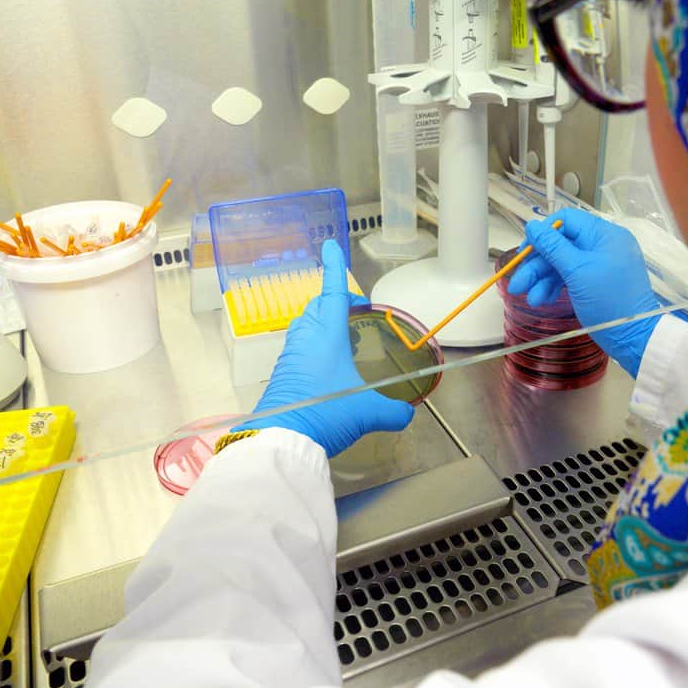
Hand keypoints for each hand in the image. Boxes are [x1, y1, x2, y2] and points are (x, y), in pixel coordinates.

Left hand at [234, 240, 413, 456]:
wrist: (281, 440)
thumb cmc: (324, 413)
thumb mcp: (367, 413)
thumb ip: (392, 412)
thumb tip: (407, 414)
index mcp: (327, 334)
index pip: (332, 292)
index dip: (334, 268)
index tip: (331, 247)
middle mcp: (306, 338)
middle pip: (318, 307)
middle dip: (335, 302)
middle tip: (354, 310)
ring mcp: (291, 355)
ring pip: (306, 326)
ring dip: (324, 324)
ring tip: (344, 338)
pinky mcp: (283, 374)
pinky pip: (300, 348)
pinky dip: (315, 346)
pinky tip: (328, 368)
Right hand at [508, 208, 659, 376]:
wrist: (634, 338)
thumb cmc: (610, 301)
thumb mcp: (577, 272)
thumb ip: (553, 247)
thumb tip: (532, 226)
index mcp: (604, 235)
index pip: (566, 220)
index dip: (542, 233)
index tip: (524, 251)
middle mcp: (603, 245)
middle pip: (561, 245)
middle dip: (537, 265)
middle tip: (518, 284)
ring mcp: (600, 264)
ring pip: (563, 263)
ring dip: (543, 280)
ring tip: (531, 299)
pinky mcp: (596, 281)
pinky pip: (571, 277)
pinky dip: (555, 287)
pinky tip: (543, 300)